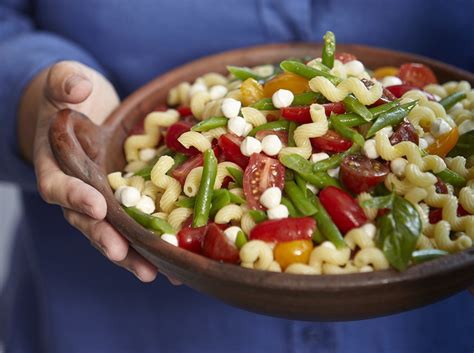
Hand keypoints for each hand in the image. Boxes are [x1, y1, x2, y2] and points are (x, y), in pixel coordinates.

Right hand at [18, 61, 160, 281]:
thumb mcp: (63, 81)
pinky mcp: (121, 199)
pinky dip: (147, 243)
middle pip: (85, 221)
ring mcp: (99, 197)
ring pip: (110, 231)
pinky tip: (170, 260)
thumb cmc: (69, 95)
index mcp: (55, 164)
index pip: (58, 185)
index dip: (74, 197)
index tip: (97, 204)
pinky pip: (132, 224)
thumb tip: (77, 88)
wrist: (82, 109)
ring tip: (152, 272)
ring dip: (130, 253)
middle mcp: (75, 189)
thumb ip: (64, 83)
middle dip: (105, 239)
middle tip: (126, 256)